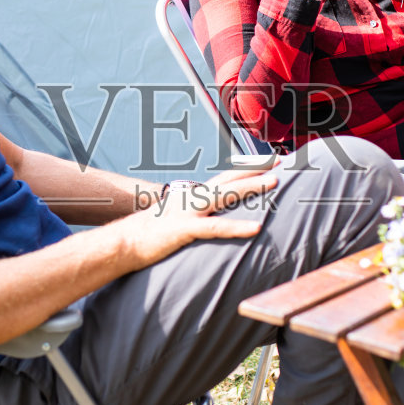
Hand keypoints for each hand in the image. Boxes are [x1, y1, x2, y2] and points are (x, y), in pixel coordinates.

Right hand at [118, 166, 278, 266]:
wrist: (122, 243)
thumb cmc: (149, 235)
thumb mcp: (176, 219)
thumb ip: (195, 216)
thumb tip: (211, 218)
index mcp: (193, 196)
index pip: (226, 177)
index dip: (248, 168)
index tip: (269, 161)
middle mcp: (193, 198)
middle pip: (230, 179)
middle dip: (256, 170)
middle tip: (280, 162)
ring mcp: (188, 212)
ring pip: (226, 196)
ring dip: (251, 187)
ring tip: (275, 182)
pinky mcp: (184, 229)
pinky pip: (215, 228)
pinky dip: (236, 226)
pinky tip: (256, 228)